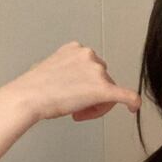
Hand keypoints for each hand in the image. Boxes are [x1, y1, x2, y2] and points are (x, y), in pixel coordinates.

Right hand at [7, 40, 141, 122]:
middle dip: (91, 96)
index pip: (91, 69)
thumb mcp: (49, 68)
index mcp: (76, 49)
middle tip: (75, 109)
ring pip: (108, 91)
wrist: (28, 97)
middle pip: (102, 80)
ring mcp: (97, 71)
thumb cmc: (33, 87)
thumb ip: (64, 70)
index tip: (72, 96)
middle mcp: (89, 55)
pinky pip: (126, 96)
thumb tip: (68, 80)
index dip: (84, 86)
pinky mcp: (103, 89)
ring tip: (76, 112)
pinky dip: (132, 102)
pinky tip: (133, 109)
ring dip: (95, 105)